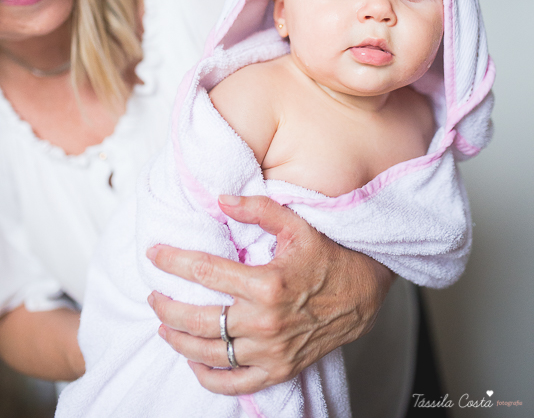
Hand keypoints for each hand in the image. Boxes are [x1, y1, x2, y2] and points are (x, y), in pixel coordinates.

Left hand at [147, 194, 392, 394]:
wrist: (361, 293)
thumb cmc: (327, 256)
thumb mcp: (295, 225)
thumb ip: (258, 209)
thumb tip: (222, 200)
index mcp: (267, 283)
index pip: (205, 272)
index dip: (174, 261)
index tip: (154, 253)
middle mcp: (266, 322)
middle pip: (200, 319)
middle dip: (167, 307)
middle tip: (152, 294)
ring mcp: (271, 351)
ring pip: (211, 353)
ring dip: (179, 340)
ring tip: (163, 325)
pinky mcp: (278, 370)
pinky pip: (234, 384)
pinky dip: (208, 376)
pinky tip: (193, 359)